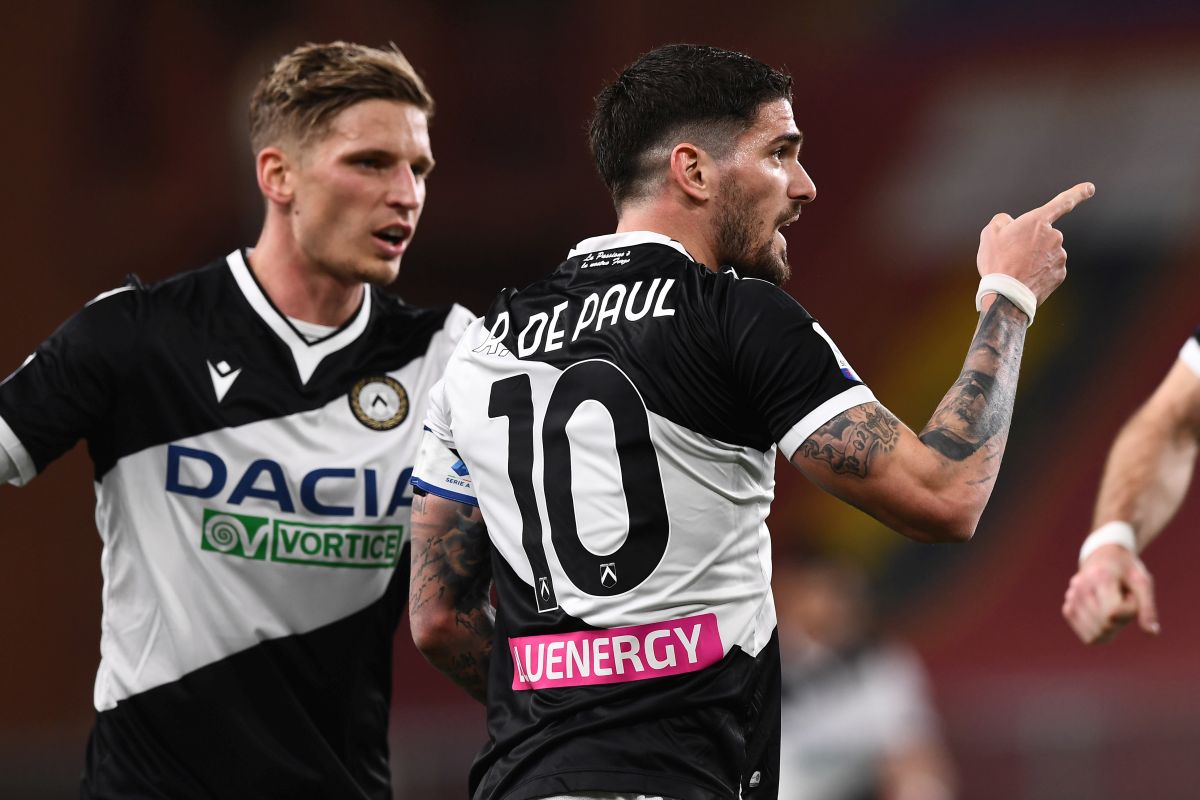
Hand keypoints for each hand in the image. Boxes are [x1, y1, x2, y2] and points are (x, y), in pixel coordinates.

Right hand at [977, 182, 1094, 305]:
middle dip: (1030, 242)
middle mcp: (1054, 236)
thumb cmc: (997, 262)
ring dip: (1034, 258)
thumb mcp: (989, 235)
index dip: (1078, 193)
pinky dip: (1039, 272)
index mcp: (1037, 221)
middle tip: (1011, 256)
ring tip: (1016, 270)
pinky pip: (1049, 268)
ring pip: (1046, 253)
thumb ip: (1002, 221)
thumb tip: (1010, 222)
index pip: (1062, 202)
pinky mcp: (1060, 273)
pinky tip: (1025, 279)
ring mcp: (1059, 255)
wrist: (1006, 295)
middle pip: (1043, 235)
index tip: (1090, 188)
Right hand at [1062, 543, 1158, 644]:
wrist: (1102, 556)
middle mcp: (1080, 588)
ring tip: (1112, 606)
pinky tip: (1103, 615)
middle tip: (1123, 601)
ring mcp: (1071, 600)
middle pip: (1105, 626)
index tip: (1131, 595)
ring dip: (1112, 627)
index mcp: (1099, 577)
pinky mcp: (1068, 610)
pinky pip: (1089, 637)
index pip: (1114, 614)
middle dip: (1122, 620)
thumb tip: (1151, 633)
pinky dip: (1101, 632)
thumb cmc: (1126, 569)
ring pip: (1097, 635)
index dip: (1131, 610)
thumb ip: (1148, 608)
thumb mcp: (1142, 582)